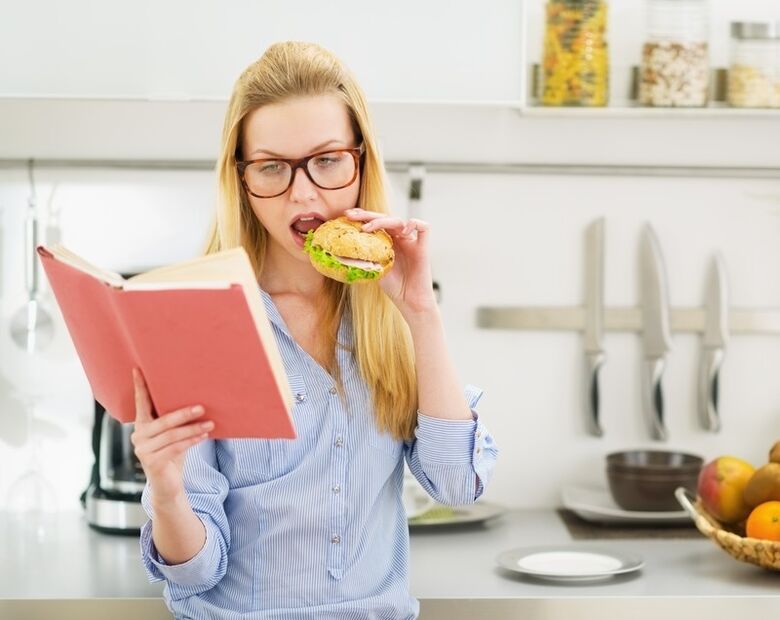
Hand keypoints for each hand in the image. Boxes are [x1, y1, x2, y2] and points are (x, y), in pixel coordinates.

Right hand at [130, 368, 211, 503]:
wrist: (168, 485)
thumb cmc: (172, 454)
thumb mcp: (173, 434)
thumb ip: (175, 420)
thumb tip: (198, 401)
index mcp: (142, 424)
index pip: (140, 403)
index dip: (139, 386)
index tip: (138, 369)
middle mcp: (138, 436)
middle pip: (163, 420)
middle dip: (184, 413)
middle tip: (201, 407)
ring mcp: (143, 450)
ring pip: (171, 435)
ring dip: (193, 429)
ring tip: (210, 424)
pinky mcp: (152, 462)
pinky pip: (175, 448)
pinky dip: (191, 441)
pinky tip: (203, 437)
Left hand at [345, 208, 436, 318]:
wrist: (410, 301)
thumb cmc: (393, 287)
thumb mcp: (373, 269)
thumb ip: (364, 258)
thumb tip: (342, 251)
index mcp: (388, 240)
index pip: (375, 222)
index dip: (362, 217)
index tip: (346, 217)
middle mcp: (399, 237)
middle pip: (384, 217)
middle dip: (366, 214)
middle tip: (350, 216)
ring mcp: (411, 241)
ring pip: (398, 220)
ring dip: (381, 221)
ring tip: (366, 228)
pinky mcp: (423, 247)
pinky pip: (424, 228)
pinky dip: (415, 224)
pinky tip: (403, 231)